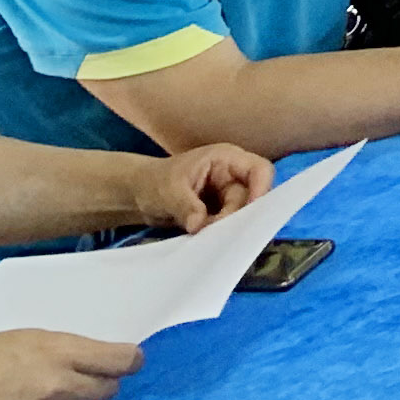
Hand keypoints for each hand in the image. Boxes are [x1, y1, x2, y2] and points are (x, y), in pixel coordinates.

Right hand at [0, 328, 142, 399]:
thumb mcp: (23, 338)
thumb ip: (63, 350)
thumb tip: (96, 359)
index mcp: (57, 351)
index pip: (119, 361)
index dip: (131, 362)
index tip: (134, 364)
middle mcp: (54, 386)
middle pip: (106, 392)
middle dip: (100, 387)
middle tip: (83, 383)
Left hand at [118, 142, 272, 231]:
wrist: (138, 195)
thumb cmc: (154, 182)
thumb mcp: (168, 191)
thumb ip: (186, 206)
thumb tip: (199, 224)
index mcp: (225, 160)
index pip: (259, 170)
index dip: (261, 190)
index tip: (249, 215)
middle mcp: (231, 176)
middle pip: (250, 197)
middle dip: (235, 216)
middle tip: (215, 233)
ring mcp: (225, 195)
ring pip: (240, 213)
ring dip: (226, 227)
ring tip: (205, 237)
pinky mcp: (218, 212)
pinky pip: (227, 224)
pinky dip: (218, 233)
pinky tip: (205, 240)